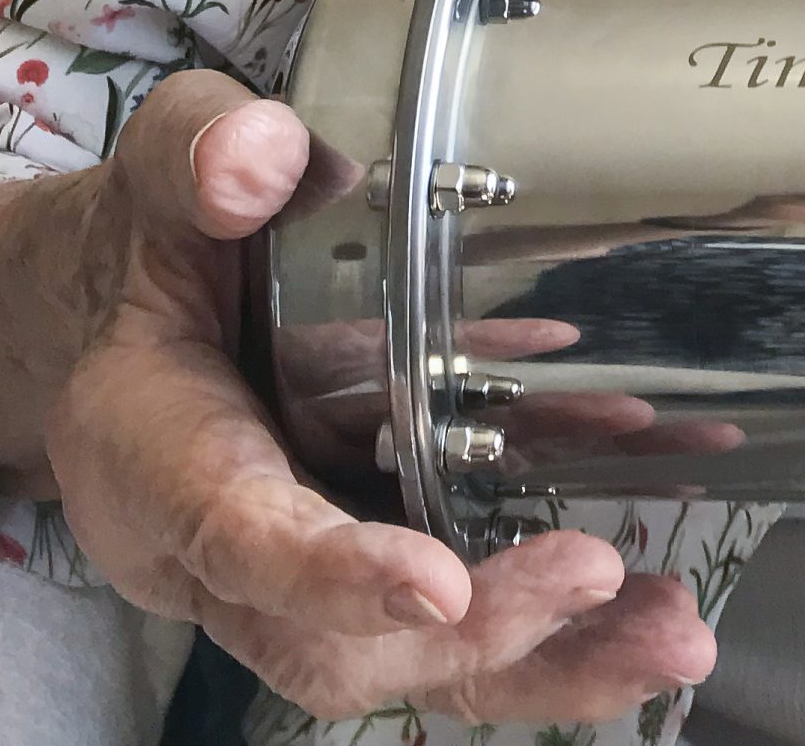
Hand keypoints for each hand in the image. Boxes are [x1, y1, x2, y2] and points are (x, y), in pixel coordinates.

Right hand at [46, 69, 715, 722]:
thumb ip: (203, 155)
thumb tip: (262, 159)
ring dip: (544, 650)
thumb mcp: (166, 163)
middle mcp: (222, 545)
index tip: (437, 585)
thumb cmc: (154, 232)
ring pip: (411, 648)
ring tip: (666, 633)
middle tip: (598, 578)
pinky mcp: (366, 541)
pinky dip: (549, 594)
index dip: (336, 576)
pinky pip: (455, 593)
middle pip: (337, 647)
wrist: (137, 295)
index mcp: (157, 452)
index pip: (240, 536)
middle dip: (478, 630)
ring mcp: (301, 561)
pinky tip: (647, 570)